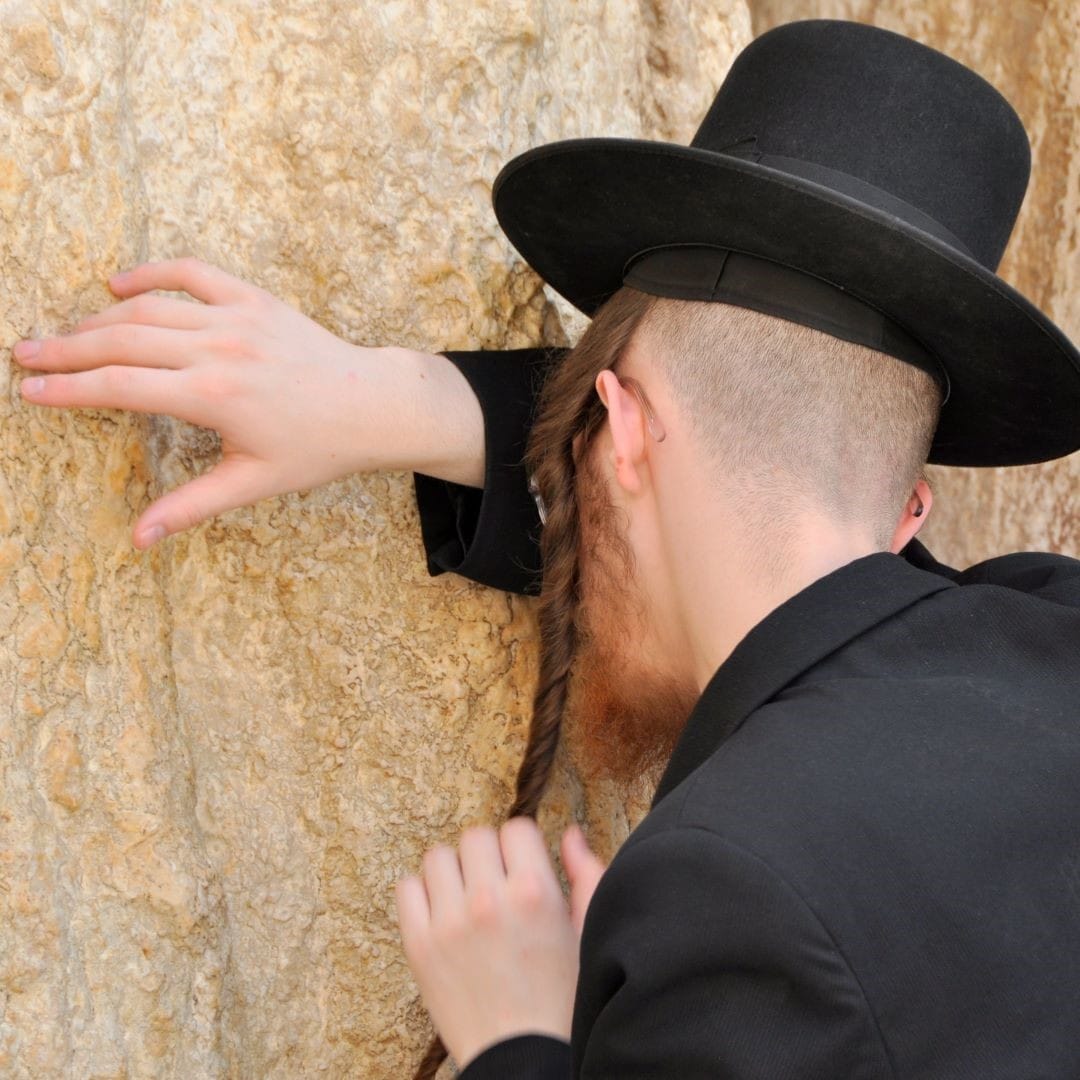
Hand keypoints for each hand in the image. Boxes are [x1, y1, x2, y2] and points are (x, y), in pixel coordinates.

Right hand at [12, 258, 483, 547]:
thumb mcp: (254, 482)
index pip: (120, 388)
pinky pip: (193, 273)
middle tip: (25, 354)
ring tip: (66, 334)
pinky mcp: (255, 299)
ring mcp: (237, 317)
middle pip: (121, 341)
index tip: (31, 390)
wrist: (372, 404)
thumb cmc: (318, 449)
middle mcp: (218, 349)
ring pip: (149, 308)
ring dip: (100, 318)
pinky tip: (120, 283)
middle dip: (67, 348)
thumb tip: (139, 540)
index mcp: (212, 396)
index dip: (69, 389)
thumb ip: (191, 506)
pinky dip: (153, 272)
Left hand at [396, 818, 605, 1069]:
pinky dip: (422, 895)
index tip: (521, 867)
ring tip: (466, 899)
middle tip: (494, 884)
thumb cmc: (561, 1000)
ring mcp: (449, 923)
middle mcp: (489, 899)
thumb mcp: (587, 932)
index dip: (521, 846)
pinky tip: (441, 914)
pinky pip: (407, 888)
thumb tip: (568, 834)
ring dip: (453, 872)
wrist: (522, 1058)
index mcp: (534, 892)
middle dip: (487, 856)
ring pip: (438, 856)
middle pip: (475, 836)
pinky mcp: (419, 946)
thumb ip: (585, 874)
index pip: (515, 828)